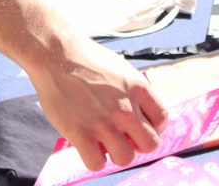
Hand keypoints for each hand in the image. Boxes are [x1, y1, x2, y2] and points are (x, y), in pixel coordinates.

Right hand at [29, 33, 167, 170]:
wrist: (57, 54)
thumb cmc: (86, 59)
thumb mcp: (121, 68)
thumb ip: (133, 91)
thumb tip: (140, 112)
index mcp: (137, 87)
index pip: (161, 118)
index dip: (154, 127)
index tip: (141, 126)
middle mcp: (125, 107)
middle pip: (150, 144)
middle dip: (139, 144)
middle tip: (125, 137)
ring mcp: (103, 122)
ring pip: (125, 158)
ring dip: (116, 153)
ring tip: (105, 142)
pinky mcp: (80, 133)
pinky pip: (97, 164)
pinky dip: (94, 160)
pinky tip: (88, 146)